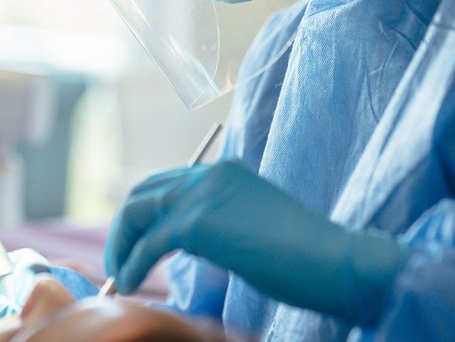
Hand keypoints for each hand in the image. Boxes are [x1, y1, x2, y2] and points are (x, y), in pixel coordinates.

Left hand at [105, 160, 407, 323]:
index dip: (145, 214)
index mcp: (226, 171)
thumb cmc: (307, 257)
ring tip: (118, 275)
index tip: (134, 245)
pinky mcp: (200, 222)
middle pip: (145, 191)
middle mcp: (211, 173)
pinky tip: (128, 282)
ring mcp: (204, 194)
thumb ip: (219, 223)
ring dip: (121, 243)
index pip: (168, 183)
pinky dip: (132, 263)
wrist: (337, 261)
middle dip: (124, 226)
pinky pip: (149, 242)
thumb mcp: (252, 227)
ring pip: (139, 209)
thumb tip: (185, 242)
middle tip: (118, 261)